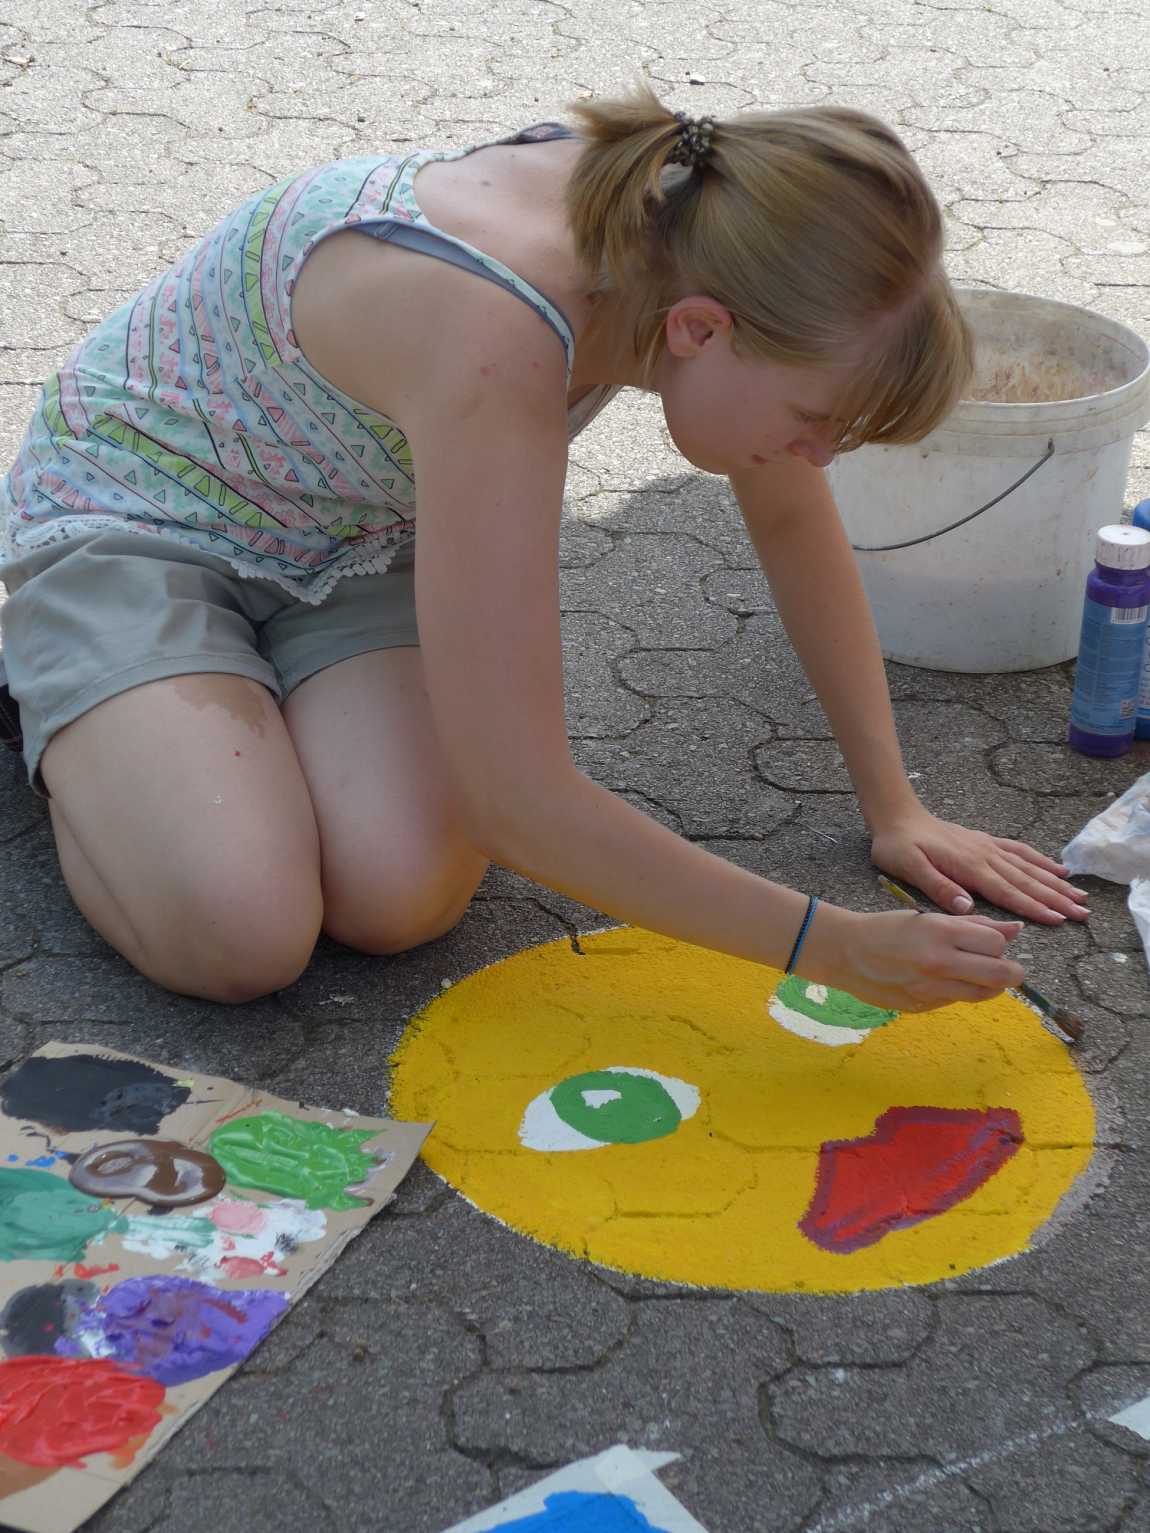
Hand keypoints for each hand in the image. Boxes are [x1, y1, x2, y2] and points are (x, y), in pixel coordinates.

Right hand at [811, 908, 1025, 1013]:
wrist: (846, 953)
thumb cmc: (887, 929)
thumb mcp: (930, 918)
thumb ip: (974, 926)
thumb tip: (1015, 930)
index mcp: (941, 933)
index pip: (997, 945)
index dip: (999, 944)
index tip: (990, 944)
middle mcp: (940, 962)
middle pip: (1002, 975)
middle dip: (1011, 972)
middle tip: (1004, 968)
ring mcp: (932, 988)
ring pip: (985, 994)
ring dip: (988, 985)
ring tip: (972, 973)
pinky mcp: (923, 1006)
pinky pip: (957, 1001)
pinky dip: (959, 992)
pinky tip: (942, 980)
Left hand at [870, 808, 1088, 925]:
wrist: (897, 816)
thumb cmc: (899, 846)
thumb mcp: (910, 869)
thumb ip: (940, 888)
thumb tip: (968, 908)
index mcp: (969, 867)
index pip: (1008, 892)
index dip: (1035, 908)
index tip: (1060, 920)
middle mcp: (985, 856)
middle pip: (1027, 881)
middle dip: (1056, 898)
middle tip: (1083, 913)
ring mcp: (987, 847)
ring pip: (1028, 867)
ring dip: (1055, 882)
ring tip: (1080, 895)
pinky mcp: (984, 841)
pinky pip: (1018, 850)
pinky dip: (1039, 860)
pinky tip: (1056, 868)